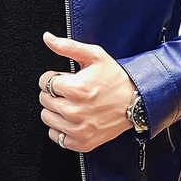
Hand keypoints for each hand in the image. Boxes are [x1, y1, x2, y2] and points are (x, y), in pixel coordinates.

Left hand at [38, 32, 135, 151]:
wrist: (137, 101)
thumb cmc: (115, 77)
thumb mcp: (94, 55)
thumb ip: (67, 46)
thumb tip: (47, 38)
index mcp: (76, 89)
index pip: (45, 82)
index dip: (54, 77)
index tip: (66, 79)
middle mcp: (74, 112)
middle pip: (44, 100)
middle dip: (55, 93)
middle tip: (72, 91)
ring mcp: (78, 130)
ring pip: (47, 118)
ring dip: (56, 110)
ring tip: (73, 104)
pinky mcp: (82, 142)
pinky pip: (55, 136)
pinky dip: (61, 128)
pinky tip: (74, 118)